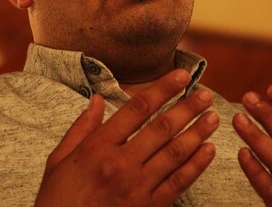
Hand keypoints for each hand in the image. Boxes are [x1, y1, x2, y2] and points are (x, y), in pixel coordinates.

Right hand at [35, 69, 218, 205]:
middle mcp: (120, 164)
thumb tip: (97, 99)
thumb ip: (81, 127)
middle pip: (162, 128)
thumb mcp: (59, 160)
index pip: (137, 109)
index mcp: (97, 147)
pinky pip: (179, 183)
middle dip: (188, 108)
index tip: (181, 76)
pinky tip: (208, 150)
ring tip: (213, 117)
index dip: (163, 89)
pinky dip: (196, 165)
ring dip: (197, 133)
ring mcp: (137, 189)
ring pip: (175, 153)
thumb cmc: (58, 200)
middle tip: (205, 94)